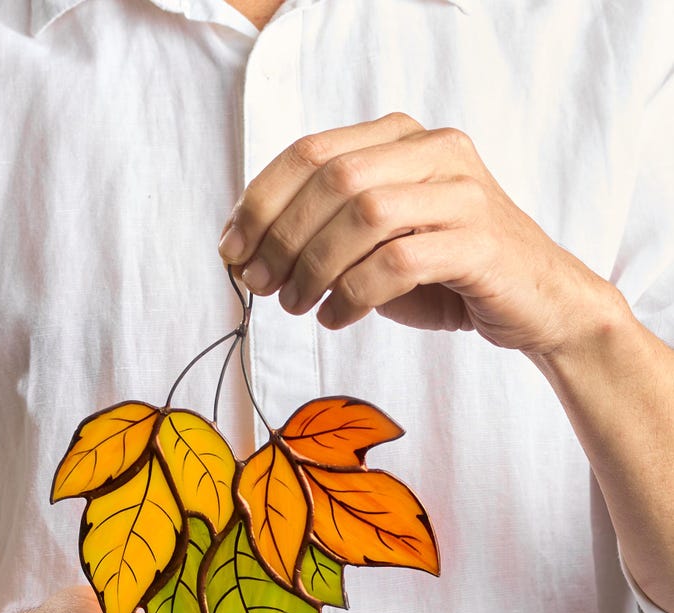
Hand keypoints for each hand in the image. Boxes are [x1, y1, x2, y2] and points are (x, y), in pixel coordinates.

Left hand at [218, 113, 619, 355]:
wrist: (536, 301)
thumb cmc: (444, 271)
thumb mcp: (375, 241)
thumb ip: (323, 230)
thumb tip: (246, 251)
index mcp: (400, 138)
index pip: (310, 153)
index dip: (259, 201)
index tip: (230, 249)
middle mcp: (432, 151)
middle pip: (331, 180)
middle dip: (279, 237)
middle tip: (257, 283)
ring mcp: (462, 192)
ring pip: (363, 217)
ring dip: (312, 268)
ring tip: (296, 306)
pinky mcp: (480, 241)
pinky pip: (398, 263)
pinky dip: (353, 295)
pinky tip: (336, 318)